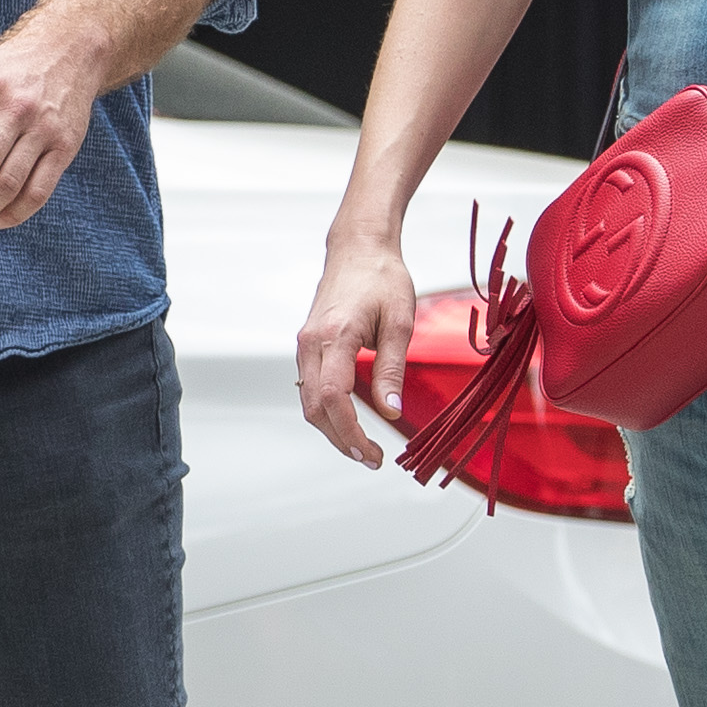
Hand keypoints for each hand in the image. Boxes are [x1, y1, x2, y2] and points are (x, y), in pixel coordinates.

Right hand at [298, 228, 419, 466]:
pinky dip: (327, 411)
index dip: (350, 433)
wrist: (358, 248)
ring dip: (333, 429)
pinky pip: (310, 387)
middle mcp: (311, 342)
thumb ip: (392, 368)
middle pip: (315, 409)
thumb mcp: (401, 322)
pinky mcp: (307, 345)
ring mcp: (305, 344)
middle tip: (372, 459)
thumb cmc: (382, 277)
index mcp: (335, 335)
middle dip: (341, 440)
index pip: (332, 399)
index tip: (372, 453)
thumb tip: (391, 411)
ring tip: (364, 446)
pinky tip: (350, 420)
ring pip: (308, 402)